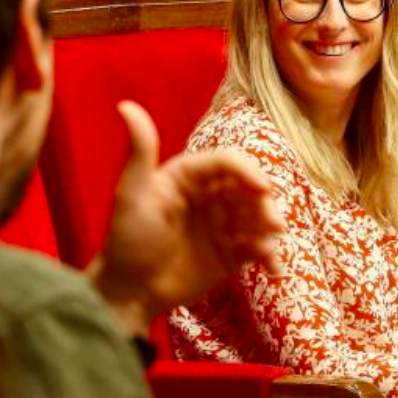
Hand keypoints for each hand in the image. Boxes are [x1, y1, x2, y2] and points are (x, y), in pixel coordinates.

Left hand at [91, 101, 284, 332]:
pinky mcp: (231, 253)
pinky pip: (259, 248)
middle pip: (250, 189)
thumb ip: (139, 151)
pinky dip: (270, 257)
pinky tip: (273, 270)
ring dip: (271, 229)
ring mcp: (223, 225)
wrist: (129, 292)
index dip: (248, 171)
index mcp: (190, 175)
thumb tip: (125, 104)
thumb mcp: (132, 194)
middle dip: (265, 204)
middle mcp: (210, 195)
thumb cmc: (127, 239)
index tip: (264, 189)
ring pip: (259, 217)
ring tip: (269, 249)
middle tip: (273, 224)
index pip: (227, 162)